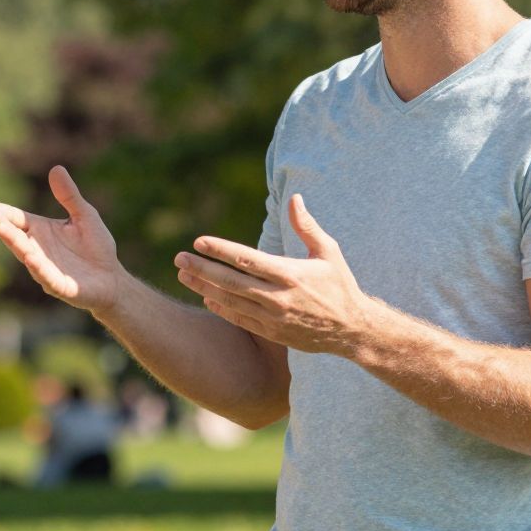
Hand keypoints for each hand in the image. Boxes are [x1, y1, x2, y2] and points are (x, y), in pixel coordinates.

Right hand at [0, 165, 120, 315]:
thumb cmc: (96, 247)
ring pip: (27, 255)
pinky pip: (46, 276)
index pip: (16, 219)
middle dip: (3, 225)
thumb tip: (56, 168)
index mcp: (41, 231)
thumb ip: (69, 196)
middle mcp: (38, 249)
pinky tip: (30, 257)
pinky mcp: (60, 285)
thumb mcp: (84, 215)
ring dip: (14, 243)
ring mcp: (46, 269)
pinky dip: (38, 267)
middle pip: (16, 236)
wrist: (111, 279)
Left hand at [175, 195, 369, 355]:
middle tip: (180, 258)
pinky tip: (205, 298)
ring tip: (183, 275)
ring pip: (230, 301)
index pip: (246, 259)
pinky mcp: (272, 333)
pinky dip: (221, 309)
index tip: (199, 241)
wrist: (351, 329)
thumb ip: (307, 226)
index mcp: (289, 274)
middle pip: (231, 281)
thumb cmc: (340, 285)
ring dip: (204, 288)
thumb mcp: (328, 252)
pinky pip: (240, 320)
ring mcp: (273, 317)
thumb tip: (295, 197)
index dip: (220, 250)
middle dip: (202, 269)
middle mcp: (277, 297)